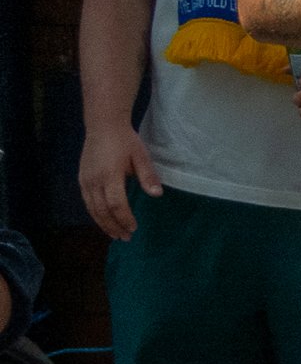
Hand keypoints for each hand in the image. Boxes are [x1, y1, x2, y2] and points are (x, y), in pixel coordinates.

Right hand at [77, 123, 160, 240]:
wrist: (103, 125)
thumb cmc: (125, 140)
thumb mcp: (141, 156)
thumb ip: (147, 176)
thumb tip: (157, 194)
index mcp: (110, 175)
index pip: (117, 204)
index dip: (125, 218)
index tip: (134, 228)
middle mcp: (94, 181)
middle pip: (102, 211)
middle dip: (114, 226)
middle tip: (126, 238)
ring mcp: (85, 181)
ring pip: (92, 209)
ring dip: (103, 224)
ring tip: (115, 234)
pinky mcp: (81, 179)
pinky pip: (87, 202)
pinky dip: (95, 214)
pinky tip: (104, 220)